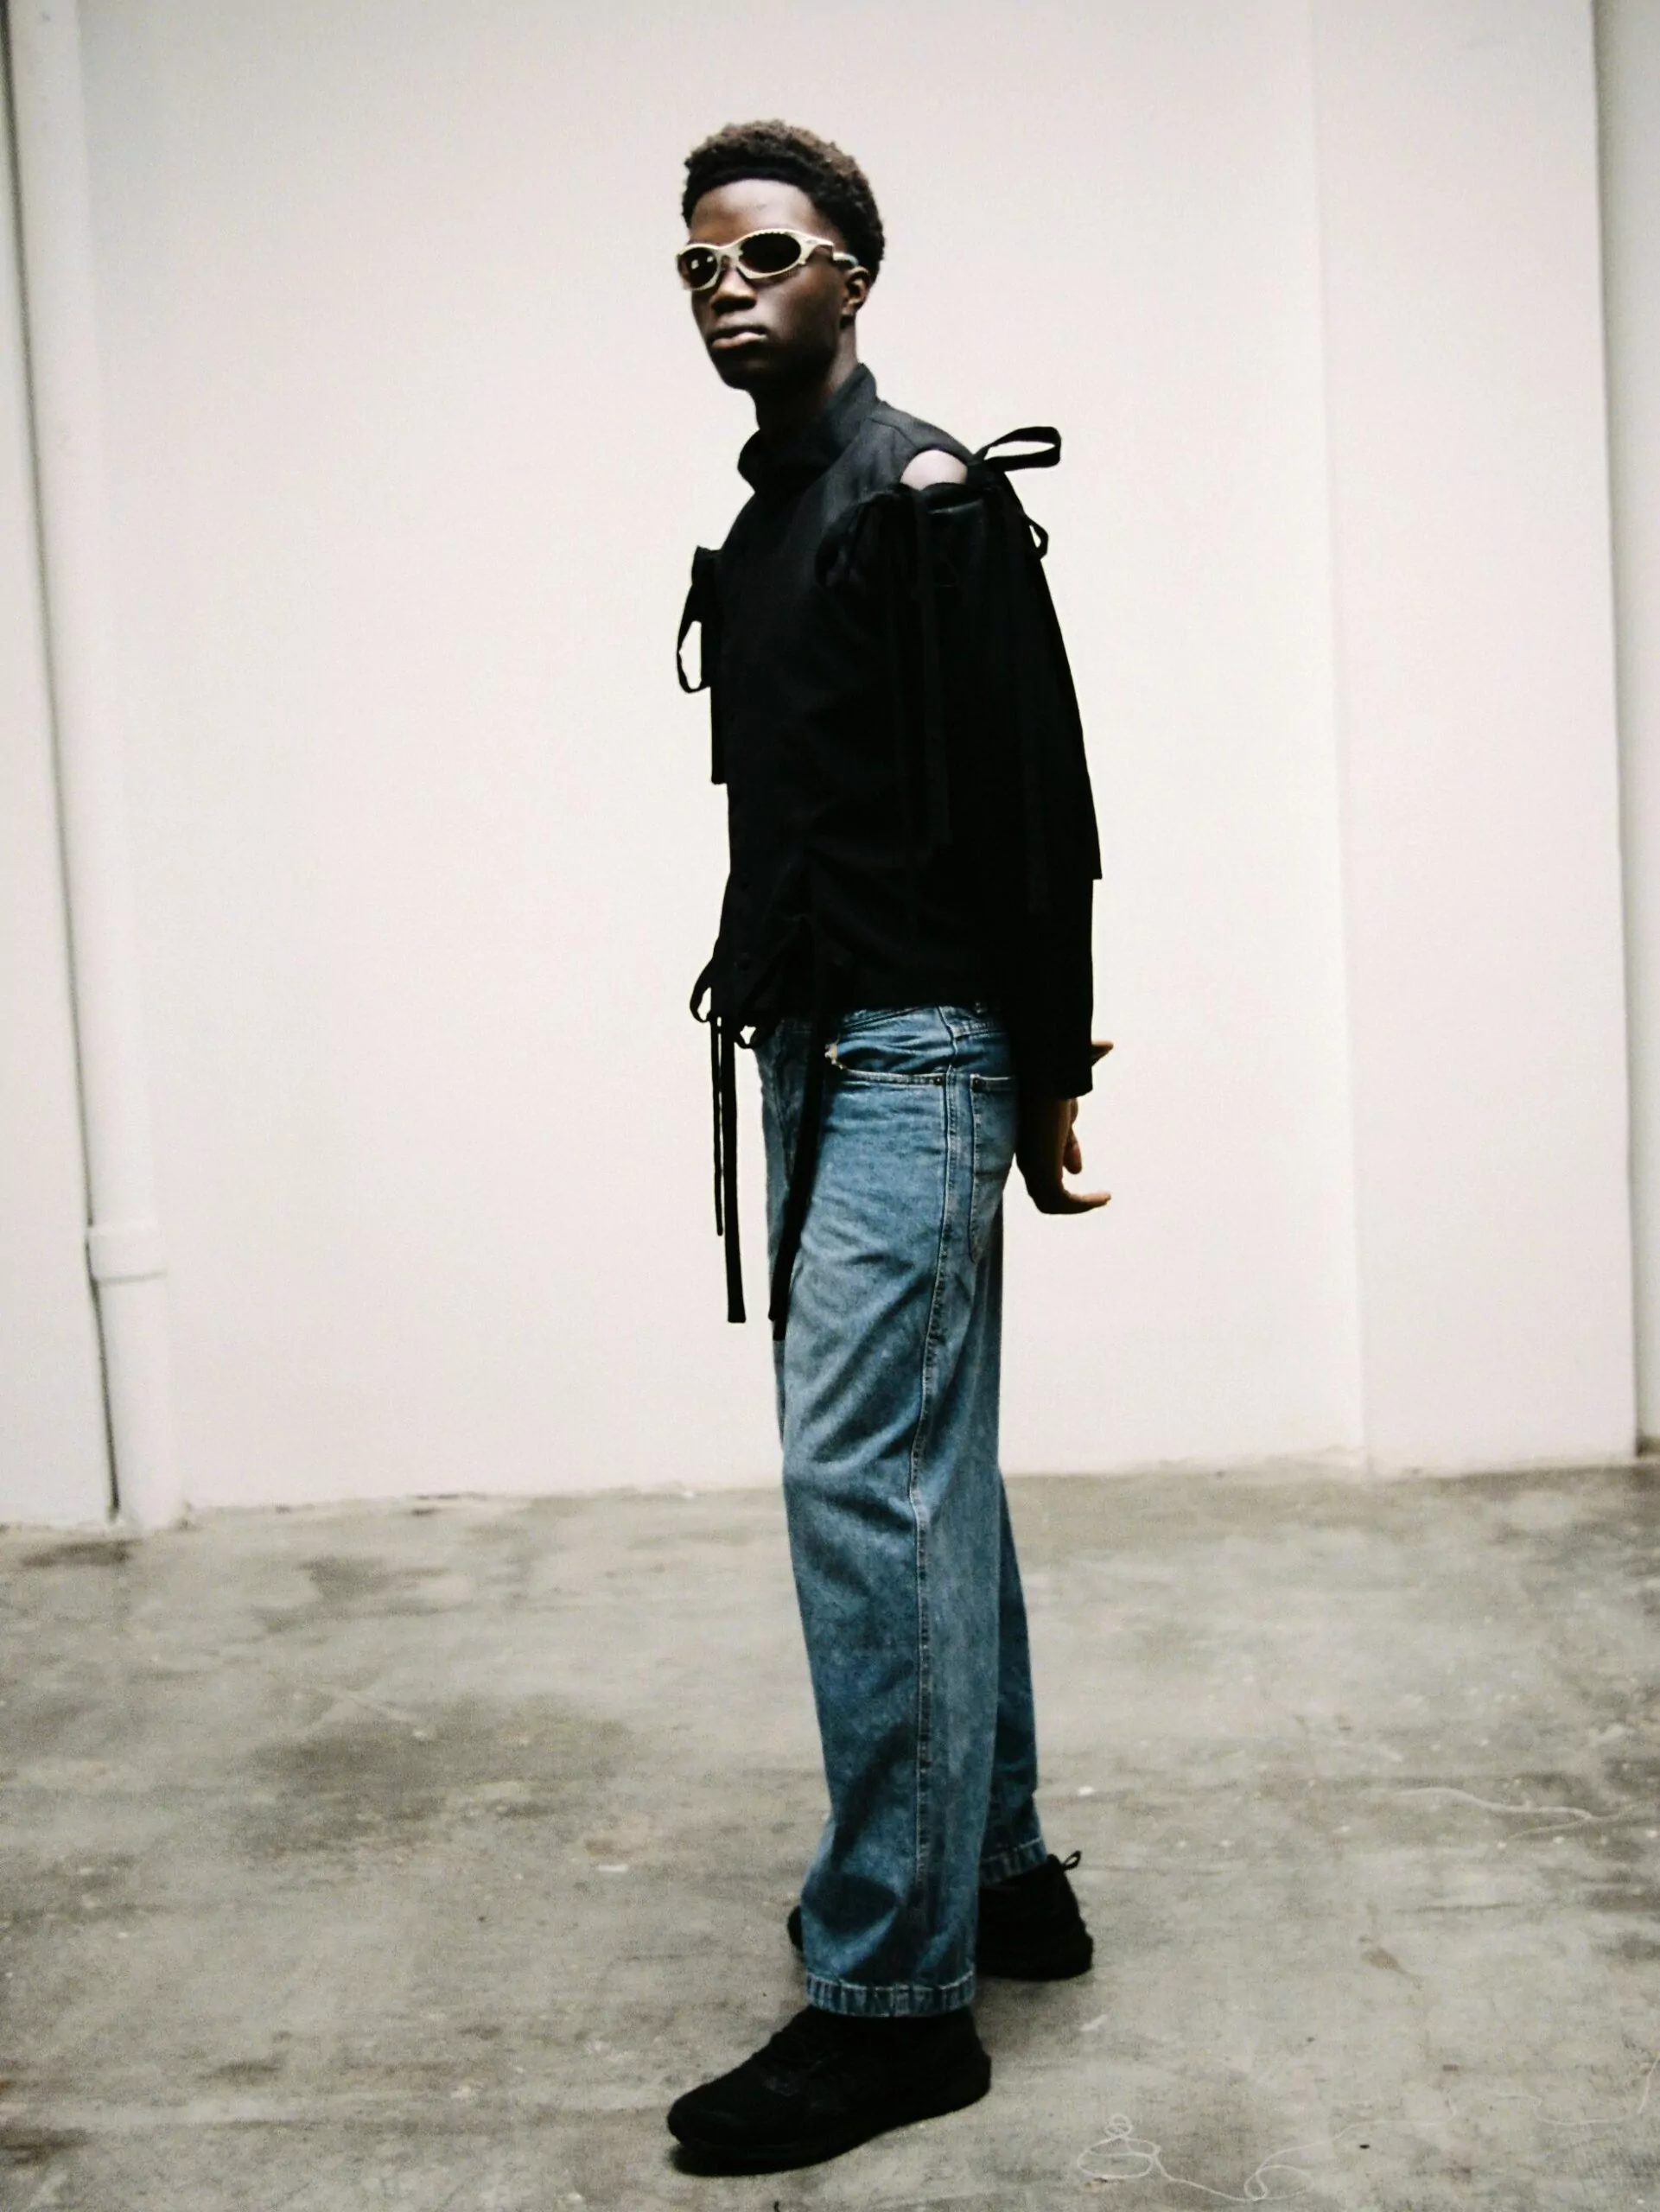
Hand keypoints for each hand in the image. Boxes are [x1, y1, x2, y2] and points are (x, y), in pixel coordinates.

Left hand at [1015, 1042, 1112, 1214]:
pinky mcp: (1042, 1172)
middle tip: (1095, 1194)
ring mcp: (1032, 1164)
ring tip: (1101, 1198)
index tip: (1079, 1167)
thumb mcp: (1069, 1074)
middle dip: (1066, 1190)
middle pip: (1043, 1180)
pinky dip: (1081, 1205)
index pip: (1045, 1155)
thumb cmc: (1047, 1070)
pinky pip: (1061, 1203)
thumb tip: (1107, 1045)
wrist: (1035, 1076)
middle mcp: (1025, 1150)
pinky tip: (1103, 1197)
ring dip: (1075, 1203)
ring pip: (1047, 1198)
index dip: (1064, 1160)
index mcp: (1027, 1130)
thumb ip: (1084, 1063)